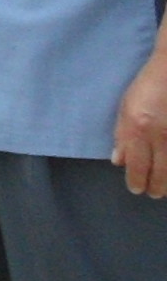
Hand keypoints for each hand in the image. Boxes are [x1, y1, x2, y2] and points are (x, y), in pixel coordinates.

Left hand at [117, 51, 166, 198]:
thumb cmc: (147, 86)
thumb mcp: (125, 107)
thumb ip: (121, 135)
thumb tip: (119, 162)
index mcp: (137, 128)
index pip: (136, 166)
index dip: (136, 181)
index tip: (136, 188)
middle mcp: (160, 136)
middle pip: (159, 174)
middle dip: (154, 187)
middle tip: (152, 193)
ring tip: (163, 189)